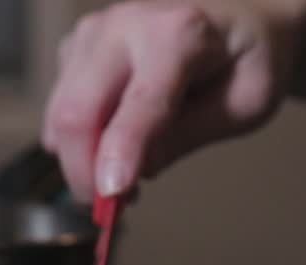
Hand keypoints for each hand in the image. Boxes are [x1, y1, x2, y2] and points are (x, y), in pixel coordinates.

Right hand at [42, 0, 299, 200]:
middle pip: (76, 111)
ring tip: (121, 175)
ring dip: (81, 160)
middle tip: (111, 205)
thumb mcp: (245, 104)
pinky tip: (111, 143)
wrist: (239, 17)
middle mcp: (124, 25)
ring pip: (59, 115)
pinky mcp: (76, 48)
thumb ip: (188, 135)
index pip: (139, 103)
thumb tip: (135, 170)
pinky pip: (59, 107)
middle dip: (85, 171)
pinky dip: (78, 139)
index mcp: (178, 33)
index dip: (120, 154)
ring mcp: (93, 33)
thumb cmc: (247, 58)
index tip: (111, 193)